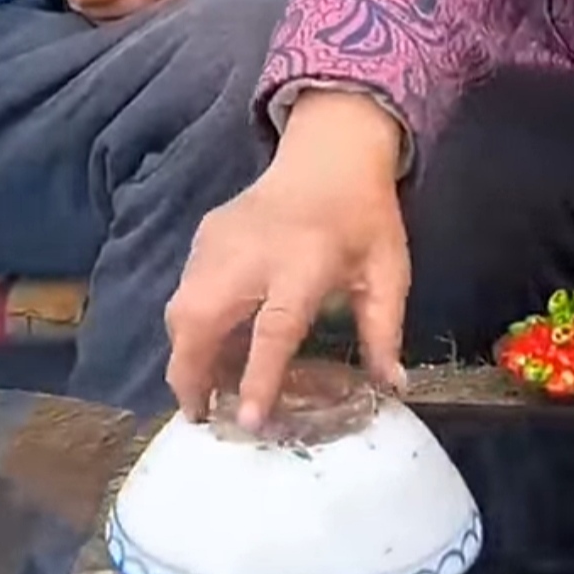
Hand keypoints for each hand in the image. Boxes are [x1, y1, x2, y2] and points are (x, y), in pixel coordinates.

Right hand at [165, 91, 408, 426]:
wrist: (330, 153)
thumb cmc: (363, 218)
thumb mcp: (386, 274)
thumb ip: (384, 332)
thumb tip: (393, 387)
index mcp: (303, 265)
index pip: (273, 330)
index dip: (257, 378)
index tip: (247, 420)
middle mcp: (250, 255)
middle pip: (199, 319)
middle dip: (190, 373)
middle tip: (201, 416)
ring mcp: (218, 243)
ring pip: (181, 308)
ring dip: (185, 354)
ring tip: (205, 391)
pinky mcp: (204, 237)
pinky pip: (185, 292)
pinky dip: (190, 327)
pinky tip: (212, 350)